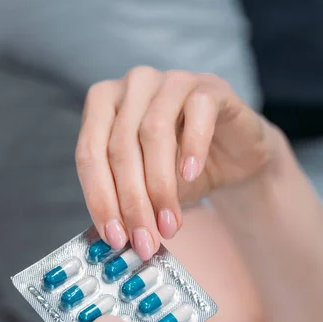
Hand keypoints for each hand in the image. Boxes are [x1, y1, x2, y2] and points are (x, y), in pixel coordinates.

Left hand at [76, 66, 277, 259]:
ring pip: (154, 132)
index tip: (114, 237)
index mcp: (103, 106)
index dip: (100, 200)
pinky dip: (193, 147)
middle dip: (133, 203)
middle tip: (144, 240)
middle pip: (120, 148)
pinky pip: (197, 112)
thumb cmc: (181, 170)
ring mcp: (170, 81)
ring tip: (169, 224)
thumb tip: (114, 237)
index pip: (89, 154)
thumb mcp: (146, 189)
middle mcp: (132, 86)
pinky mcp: (209, 87)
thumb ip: (126, 203)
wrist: (233, 156)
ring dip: (160, 187)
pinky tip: (190, 176)